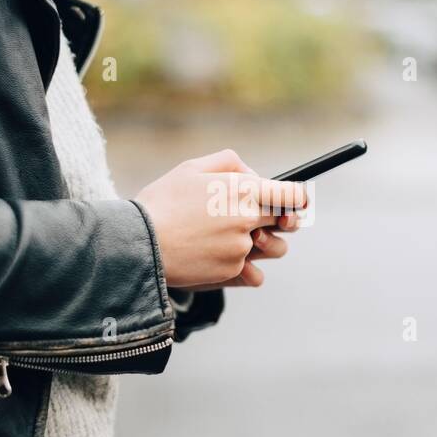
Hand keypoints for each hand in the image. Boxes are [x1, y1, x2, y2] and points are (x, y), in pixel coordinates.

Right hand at [135, 149, 307, 288]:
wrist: (138, 245)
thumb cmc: (162, 203)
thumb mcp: (191, 169)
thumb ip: (229, 163)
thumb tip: (253, 176)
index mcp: (243, 191)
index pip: (292, 195)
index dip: (298, 198)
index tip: (298, 201)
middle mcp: (248, 220)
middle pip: (286, 223)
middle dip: (279, 220)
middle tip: (261, 219)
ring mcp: (242, 249)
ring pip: (272, 250)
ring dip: (263, 245)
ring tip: (233, 239)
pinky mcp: (232, 272)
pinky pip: (253, 272)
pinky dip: (244, 269)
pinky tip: (226, 260)